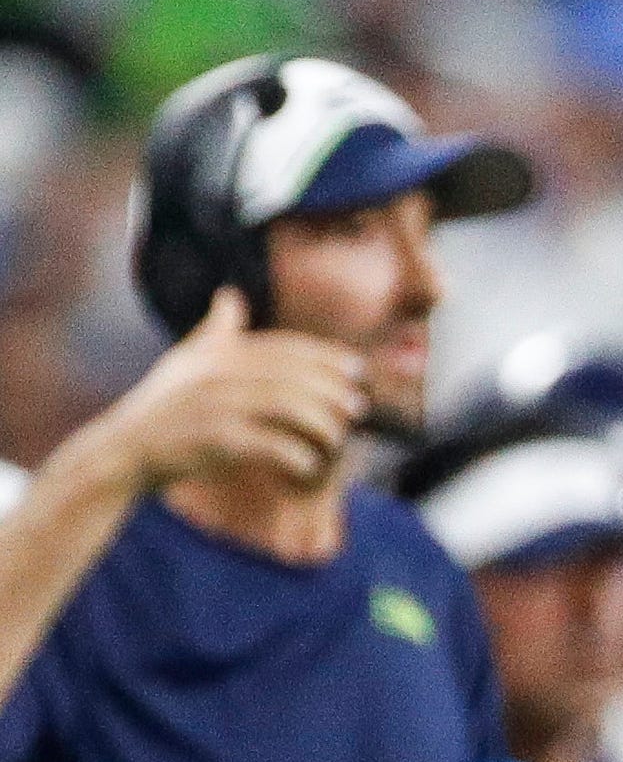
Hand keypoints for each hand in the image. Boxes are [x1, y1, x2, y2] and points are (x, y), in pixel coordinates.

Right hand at [90, 287, 366, 490]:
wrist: (125, 450)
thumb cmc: (162, 407)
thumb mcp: (186, 362)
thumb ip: (215, 332)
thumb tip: (230, 295)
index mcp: (218, 353)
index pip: (284, 348)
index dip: (325, 357)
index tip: (358, 368)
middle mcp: (218, 373)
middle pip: (293, 377)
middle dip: (332, 390)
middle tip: (358, 406)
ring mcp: (215, 404)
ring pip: (288, 408)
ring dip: (321, 424)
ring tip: (337, 438)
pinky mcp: (214, 439)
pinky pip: (269, 445)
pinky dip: (295, 455)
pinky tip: (308, 466)